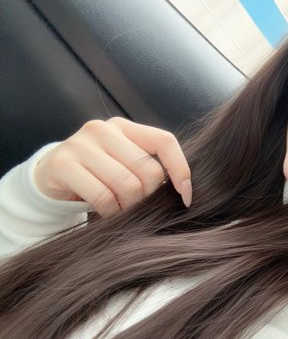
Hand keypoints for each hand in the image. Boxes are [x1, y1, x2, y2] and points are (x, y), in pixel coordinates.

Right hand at [34, 117, 191, 216]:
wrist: (51, 177)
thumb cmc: (98, 174)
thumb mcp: (124, 163)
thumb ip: (149, 168)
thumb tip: (185, 192)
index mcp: (125, 127)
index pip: (165, 142)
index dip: (181, 170)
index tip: (186, 197)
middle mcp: (104, 130)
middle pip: (149, 171)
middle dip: (148, 197)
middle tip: (136, 205)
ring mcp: (81, 144)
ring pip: (127, 186)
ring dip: (128, 207)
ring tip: (120, 208)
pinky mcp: (64, 164)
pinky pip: (104, 197)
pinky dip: (110, 211)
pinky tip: (106, 211)